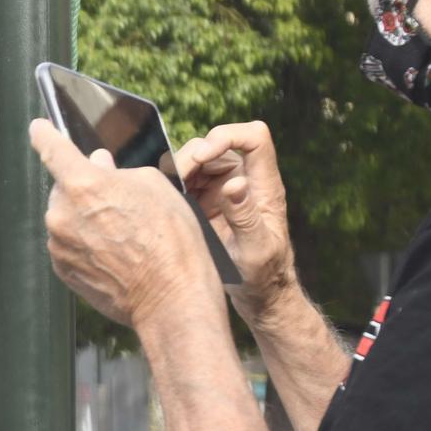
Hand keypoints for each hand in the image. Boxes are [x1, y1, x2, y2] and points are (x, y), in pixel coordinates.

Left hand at [29, 119, 221, 329]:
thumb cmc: (170, 237)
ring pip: (65, 218)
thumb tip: (98, 164)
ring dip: (85, 217)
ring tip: (123, 233)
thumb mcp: (154, 187)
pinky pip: (68, 244)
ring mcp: (58, 244)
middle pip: (64, 188)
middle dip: (85, 188)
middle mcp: (61, 214)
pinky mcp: (61, 268)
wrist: (169, 296)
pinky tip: (113, 251)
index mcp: (82, 184)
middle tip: (116, 200)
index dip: (44, 134)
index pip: (52, 148)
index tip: (38, 128)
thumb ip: (118, 171)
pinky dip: (84, 242)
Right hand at [177, 121, 296, 318]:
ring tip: (168, 195)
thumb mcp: (255, 251)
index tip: (202, 155)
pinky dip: (172, 185)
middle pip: (217, 145)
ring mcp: (224, 190)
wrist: (257, 294)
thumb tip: (235, 182)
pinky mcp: (207, 202)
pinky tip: (166, 204)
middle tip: (174, 182)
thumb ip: (246, 217)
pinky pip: (185, 181)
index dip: (227, 136)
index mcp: (264, 186)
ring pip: (197, 161)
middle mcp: (244, 181)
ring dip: (178, 171)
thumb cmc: (262, 276)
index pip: (254, 138)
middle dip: (191, 156)